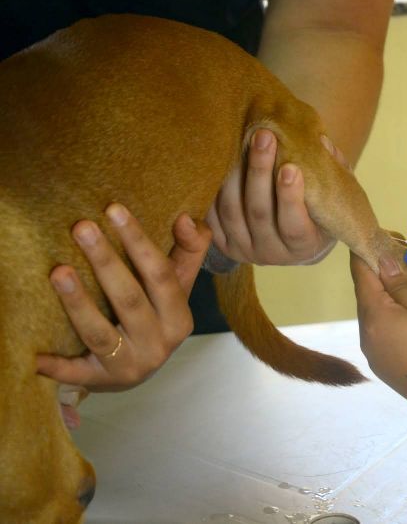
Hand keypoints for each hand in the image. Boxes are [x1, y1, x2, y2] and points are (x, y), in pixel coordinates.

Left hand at [37, 203, 211, 391]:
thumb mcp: (177, 286)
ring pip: (100, 333)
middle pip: (130, 299)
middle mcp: (159, 344)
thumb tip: (186, 218)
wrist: (140, 368)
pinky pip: (75, 374)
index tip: (114, 209)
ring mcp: (130, 366)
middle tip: (81, 227)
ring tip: (58, 271)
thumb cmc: (155, 316)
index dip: (138, 242)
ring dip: (78, 303)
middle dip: (105, 262)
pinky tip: (35, 355)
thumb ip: (188, 251)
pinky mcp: (100, 381)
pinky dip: (56, 367)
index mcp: (179, 318)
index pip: (161, 275)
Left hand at [206, 129, 348, 265]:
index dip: (290, 197)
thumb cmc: (319, 211)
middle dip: (259, 172)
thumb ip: (333, 172)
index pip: (294, 226)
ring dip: (234, 174)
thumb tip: (321, 142)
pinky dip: (214, 189)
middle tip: (263, 137)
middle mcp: (272, 254)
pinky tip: (220, 160)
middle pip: (259, 214)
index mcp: (303, 246)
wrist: (296, 240)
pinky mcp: (224, 244)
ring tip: (240, 140)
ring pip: (232, 212)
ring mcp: (245, 251)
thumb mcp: (334, 197)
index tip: (290, 167)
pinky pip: (212, 216)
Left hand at [350, 252, 406, 412]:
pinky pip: (385, 336)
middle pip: (368, 298)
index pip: (360, 276)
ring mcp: (374, 357)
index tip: (375, 237)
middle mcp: (366, 338)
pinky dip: (396, 322)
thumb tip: (382, 263)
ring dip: (391, 302)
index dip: (366, 253)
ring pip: (377, 318)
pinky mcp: (386, 370)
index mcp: (373, 318)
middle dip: (383, 278)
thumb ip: (401, 283)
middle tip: (405, 262)